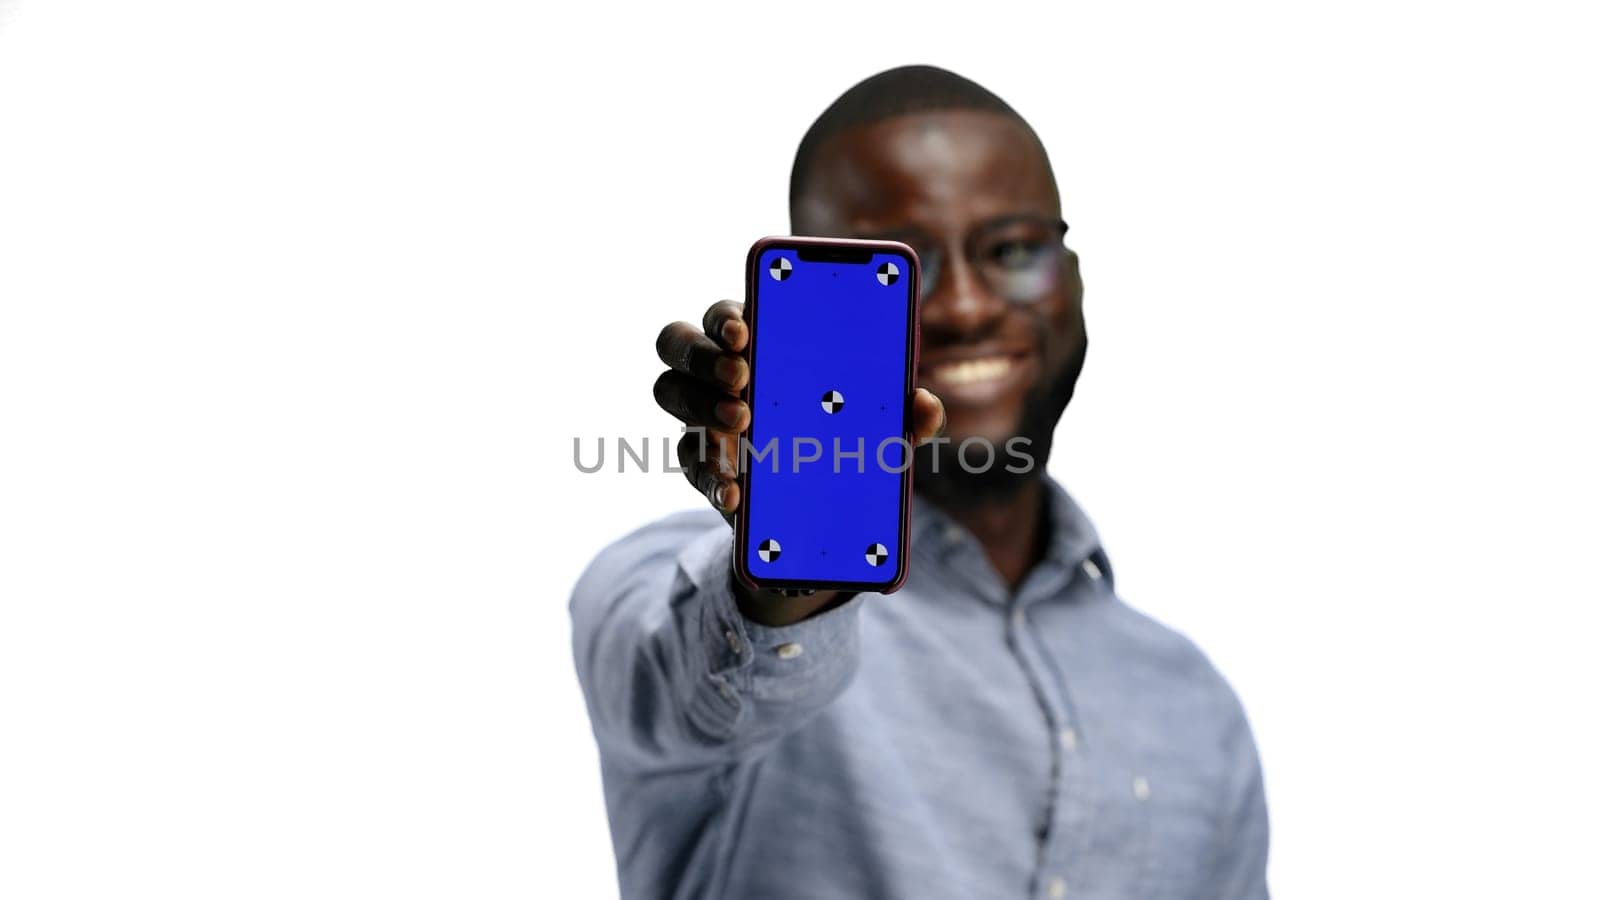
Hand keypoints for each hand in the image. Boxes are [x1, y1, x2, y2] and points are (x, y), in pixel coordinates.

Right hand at [654, 300, 943, 521]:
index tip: (747, 331)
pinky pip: (688, 462)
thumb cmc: (842, 439)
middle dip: (704, 354)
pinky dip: (712, 476)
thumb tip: (926, 404)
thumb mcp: (878, 428)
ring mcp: (701, 416)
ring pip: (669, 390)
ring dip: (699, 403)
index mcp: (759, 345)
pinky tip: (735, 493)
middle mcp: (718, 373)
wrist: (814, 513)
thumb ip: (902, 414)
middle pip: (678, 341)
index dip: (727, 316)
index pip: (727, 314)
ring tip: (741, 423)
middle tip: (742, 378)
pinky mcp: (701, 463)